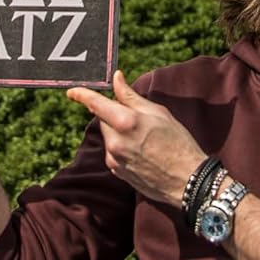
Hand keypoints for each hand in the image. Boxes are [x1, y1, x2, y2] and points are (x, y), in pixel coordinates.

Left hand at [68, 71, 204, 206]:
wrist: (187, 181)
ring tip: (145, 139)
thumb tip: (116, 78)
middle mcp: (115, 142)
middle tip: (138, 118)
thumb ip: (131, 96)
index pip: (95, 104)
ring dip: (119, 132)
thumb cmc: (178, 143)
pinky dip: (122, 147)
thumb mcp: (158, 113)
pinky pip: (113, 152)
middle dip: (114, 115)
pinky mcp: (117, 172)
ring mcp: (114, 159)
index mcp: (125, 122)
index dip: (82, 95)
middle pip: (104, 119)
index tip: (71, 91)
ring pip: (109, 136)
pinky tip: (143, 151)